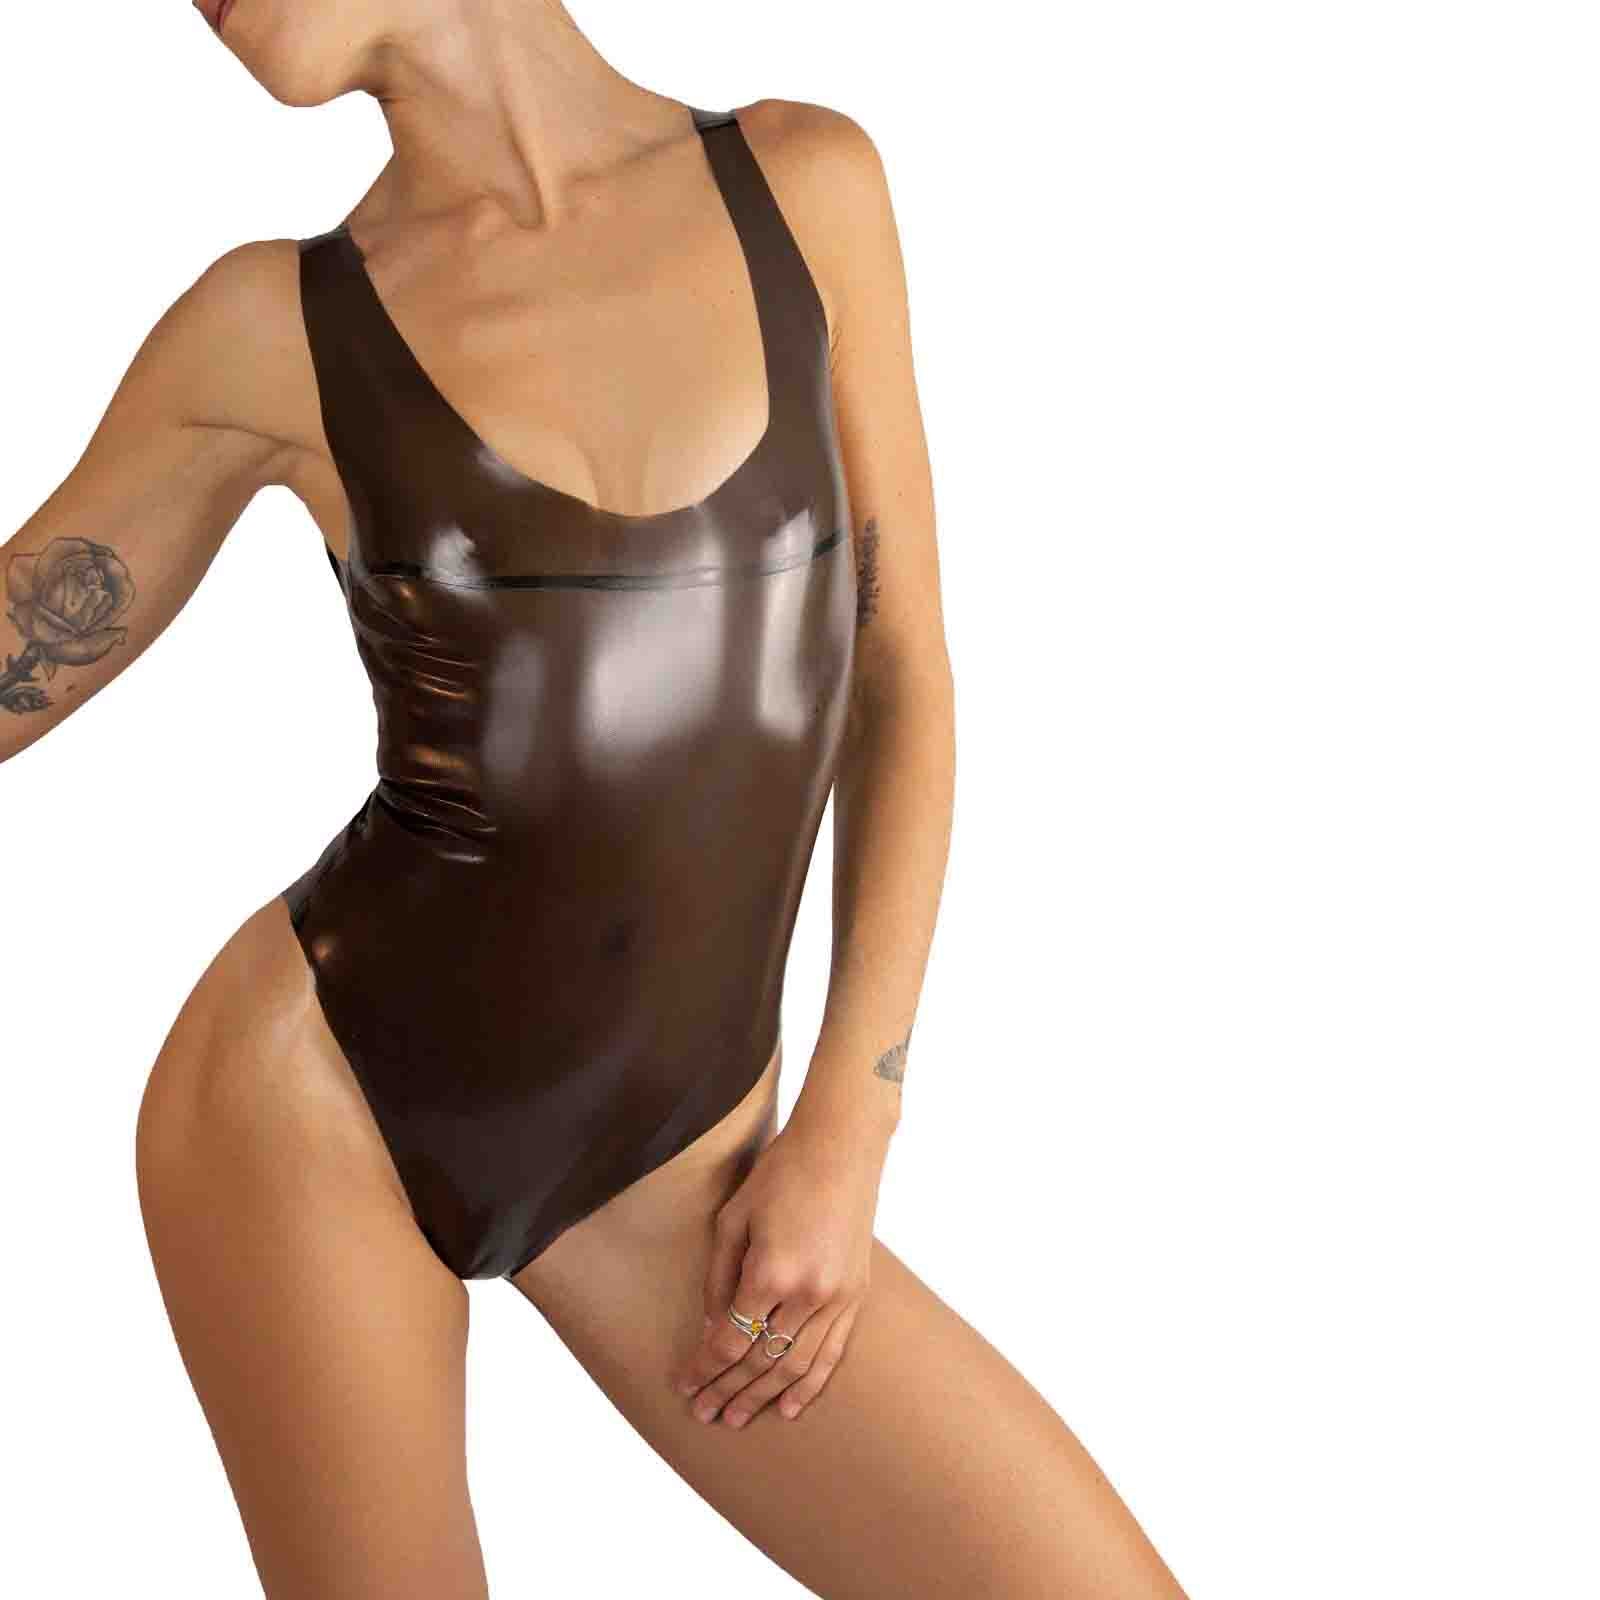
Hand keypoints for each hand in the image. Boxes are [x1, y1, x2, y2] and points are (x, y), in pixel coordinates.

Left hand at [672, 1105, 890, 1427]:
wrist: (842, 1146)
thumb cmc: (780, 1173)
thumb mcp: (733, 1218)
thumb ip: (718, 1279)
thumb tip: (711, 1330)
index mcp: (771, 1273)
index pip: (730, 1341)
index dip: (705, 1369)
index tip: (685, 1386)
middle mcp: (807, 1294)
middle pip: (760, 1361)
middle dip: (728, 1392)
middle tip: (704, 1416)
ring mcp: (837, 1297)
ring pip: (796, 1366)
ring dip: (763, 1397)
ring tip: (737, 1420)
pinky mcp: (856, 1294)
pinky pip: (833, 1352)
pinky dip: (811, 1385)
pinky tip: (791, 1408)